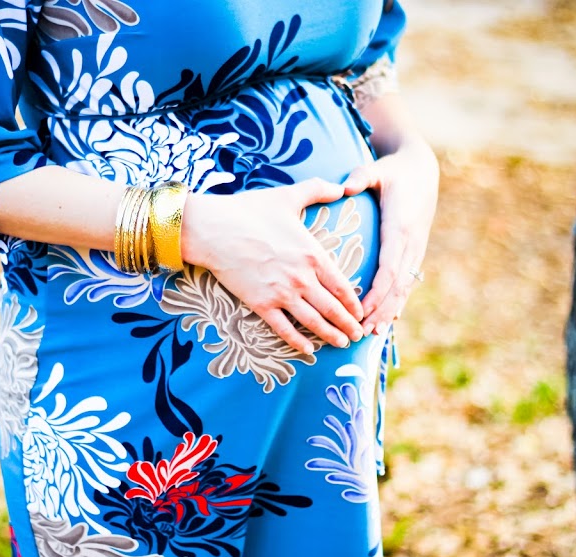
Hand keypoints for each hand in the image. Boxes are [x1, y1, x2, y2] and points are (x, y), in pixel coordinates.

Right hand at [181, 178, 364, 354]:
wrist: (214, 229)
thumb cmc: (249, 210)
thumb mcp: (288, 196)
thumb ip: (317, 190)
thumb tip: (340, 185)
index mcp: (312, 255)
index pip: (342, 285)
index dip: (354, 303)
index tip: (362, 312)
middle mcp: (301, 278)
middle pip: (332, 308)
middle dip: (348, 324)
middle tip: (359, 334)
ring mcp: (281, 294)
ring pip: (313, 322)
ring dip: (330, 335)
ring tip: (343, 344)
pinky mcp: (261, 304)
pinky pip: (283, 329)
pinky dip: (297, 342)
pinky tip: (308, 351)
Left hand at [342, 140, 438, 335]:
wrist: (423, 168)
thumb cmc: (394, 170)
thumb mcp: (378, 169)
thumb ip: (361, 176)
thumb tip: (344, 186)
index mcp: (399, 227)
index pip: (389, 267)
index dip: (378, 292)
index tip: (363, 309)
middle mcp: (410, 243)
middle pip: (396, 286)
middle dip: (381, 310)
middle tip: (363, 331)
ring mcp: (415, 249)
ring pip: (404, 287)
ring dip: (389, 311)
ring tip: (373, 333)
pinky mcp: (415, 251)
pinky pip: (407, 281)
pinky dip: (398, 302)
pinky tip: (389, 320)